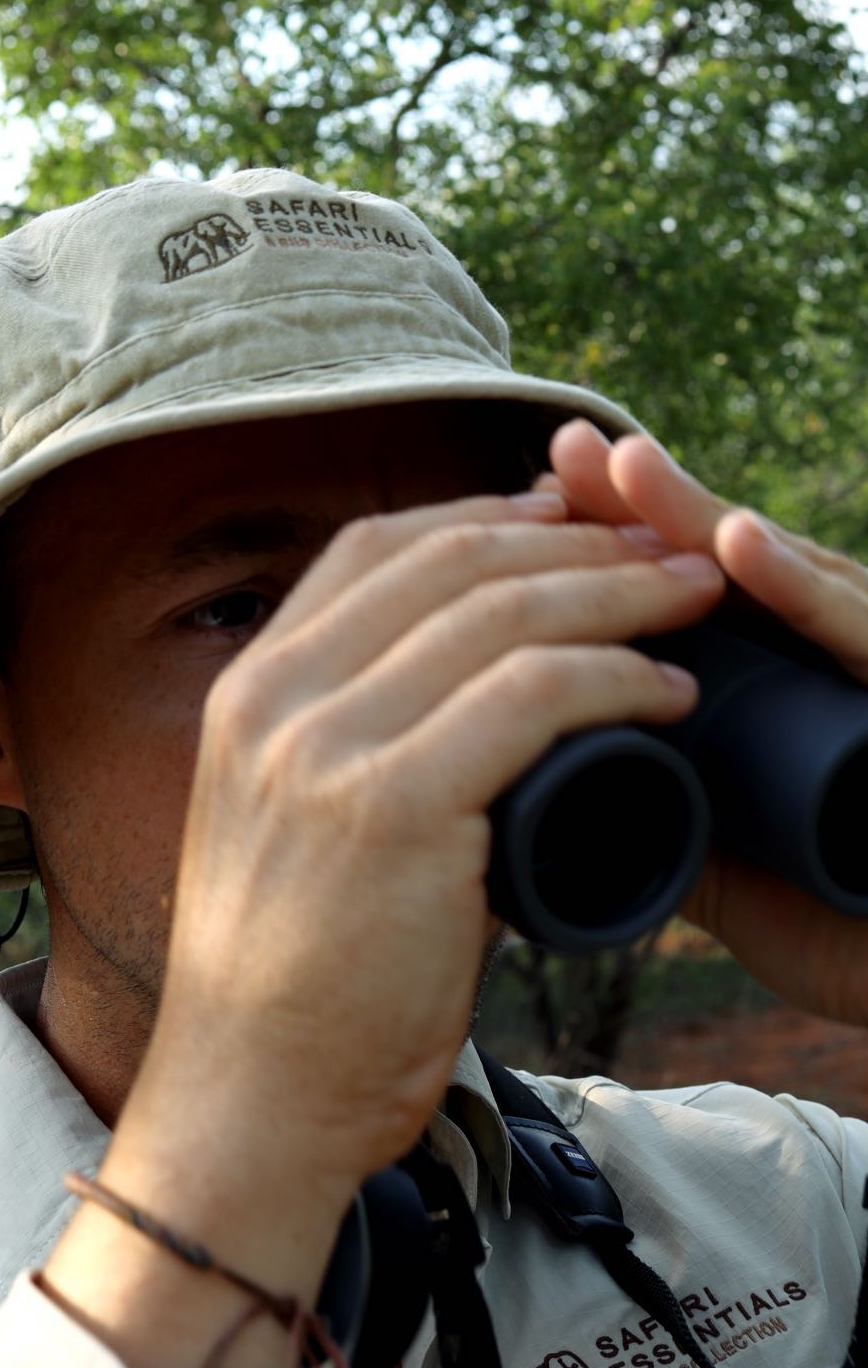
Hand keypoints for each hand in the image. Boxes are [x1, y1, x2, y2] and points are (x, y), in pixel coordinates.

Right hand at [135, 489, 723, 1200]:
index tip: (569, 518)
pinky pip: (533, 697)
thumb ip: (342, 750)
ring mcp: (325, 747)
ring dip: (618, 590)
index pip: (373, 546)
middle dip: (574, 538)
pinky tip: (668, 688)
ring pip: (501, 614)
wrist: (249, 1101)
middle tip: (664, 549)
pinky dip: (617, 677)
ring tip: (691, 600)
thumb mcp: (281, 824)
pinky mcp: (391, 808)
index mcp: (248, 688)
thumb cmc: (289, 982)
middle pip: (448, 562)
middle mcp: (275, 697)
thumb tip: (469, 710)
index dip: (484, 515)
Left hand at [538, 418, 867, 1024]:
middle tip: (572, 448)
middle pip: (725, 565)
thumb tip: (533, 778)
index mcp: (768, 686)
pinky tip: (744, 547)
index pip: (679, 595)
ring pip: (788, 577)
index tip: (537, 487)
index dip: (609, 542)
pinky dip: (804, 594)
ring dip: (701, 518)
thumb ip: (642, 806)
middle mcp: (821, 662)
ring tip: (626, 466)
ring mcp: (865, 668)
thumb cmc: (837, 919)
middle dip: (643, 502)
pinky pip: (859, 637)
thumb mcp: (717, 857)